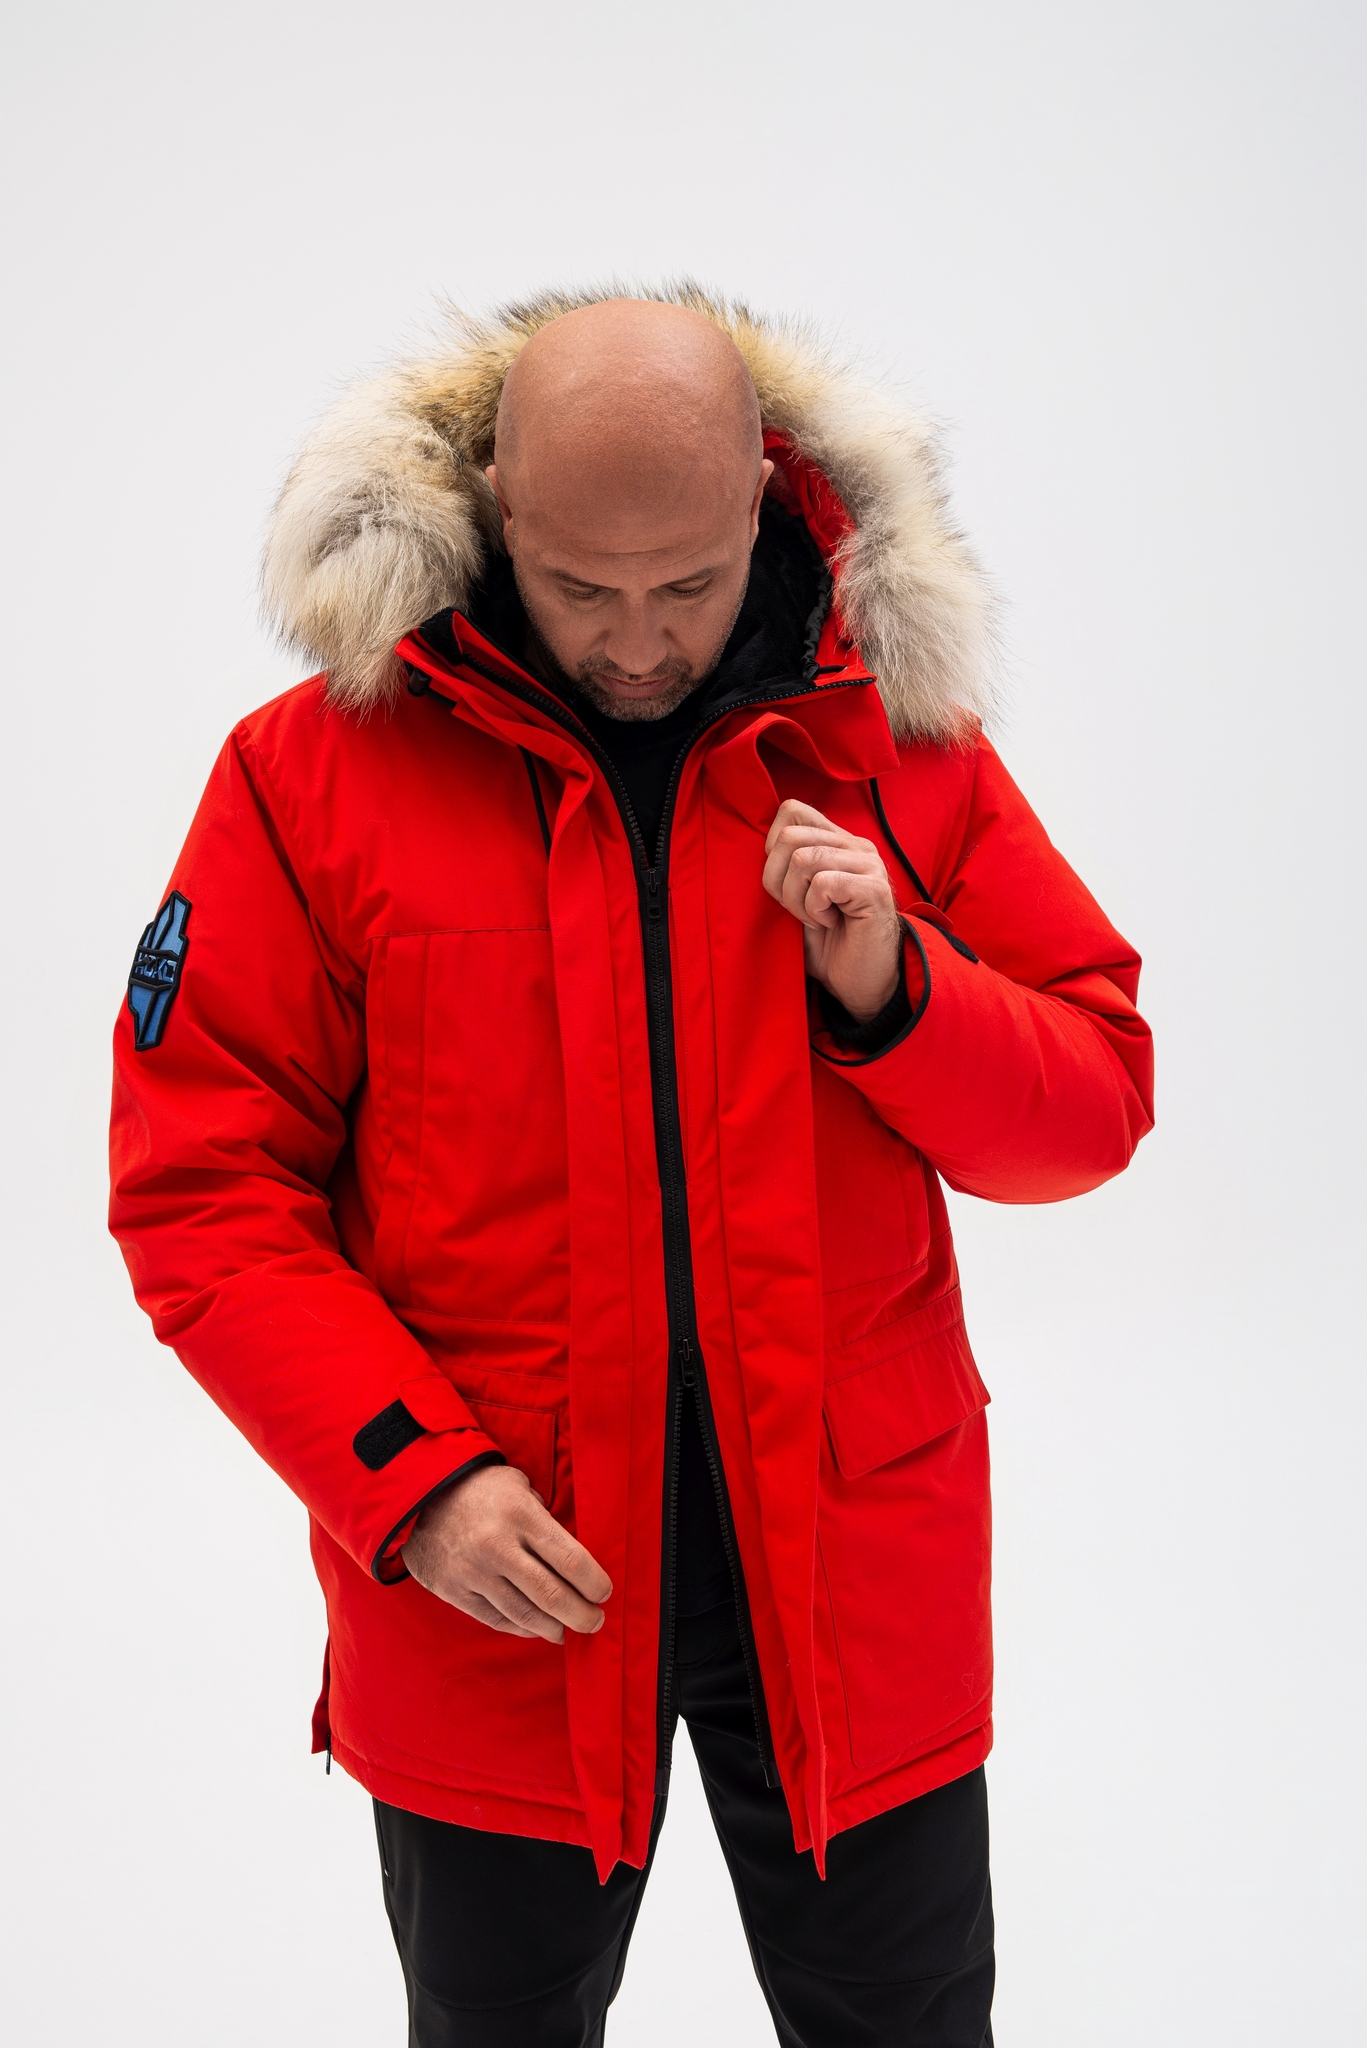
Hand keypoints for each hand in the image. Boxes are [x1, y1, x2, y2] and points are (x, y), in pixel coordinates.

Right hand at [402, 1463, 611, 1643]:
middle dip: (582, 1615)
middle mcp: (498, 1547)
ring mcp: (473, 1573)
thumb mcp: (519, 1487)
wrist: (417, 1494)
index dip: (595, 1583)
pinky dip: (522, 1628)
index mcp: (521, 1516)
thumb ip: (545, 1521)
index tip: (605, 1592)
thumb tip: (573, 1560)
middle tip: (596, 1622)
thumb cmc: (480, 1488)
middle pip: (552, 1596)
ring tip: (568, 1630)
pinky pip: (496, 1619)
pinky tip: (536, 1628)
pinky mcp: (453, 1591)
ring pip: (525, 1615)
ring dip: (553, 1628)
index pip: (571, 1560)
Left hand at [763, 799, 901, 1020]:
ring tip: (815, 919)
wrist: (863, 981)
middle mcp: (855, 846)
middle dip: (778, 881)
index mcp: (837, 842)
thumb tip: (755, 848)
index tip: (784, 883)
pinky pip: (823, 884)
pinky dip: (815, 909)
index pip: (792, 810)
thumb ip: (785, 868)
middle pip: (789, 837)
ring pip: (802, 859)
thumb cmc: (829, 943)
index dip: (772, 848)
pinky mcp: (874, 888)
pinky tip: (829, 923)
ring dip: (796, 900)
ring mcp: (869, 865)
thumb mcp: (798, 899)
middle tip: (798, 909)